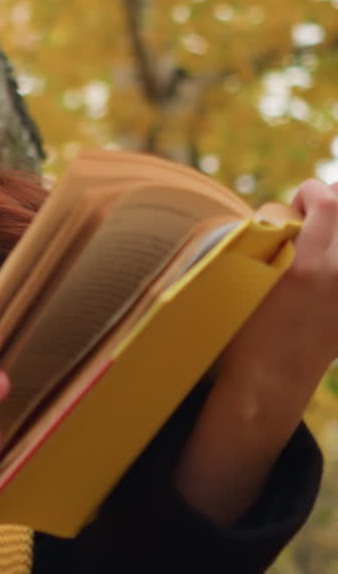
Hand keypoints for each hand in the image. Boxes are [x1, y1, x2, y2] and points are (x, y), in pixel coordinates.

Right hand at [175, 179, 337, 524]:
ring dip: (337, 230)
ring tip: (321, 237)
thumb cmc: (246, 329)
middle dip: (332, 204)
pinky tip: (324, 266)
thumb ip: (270, 242)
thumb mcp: (249, 278)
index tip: (298, 200)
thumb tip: (283, 215)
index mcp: (308, 267)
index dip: (312, 190)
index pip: (329, 203)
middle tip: (313, 213)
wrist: (270, 383)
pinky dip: (336, 259)